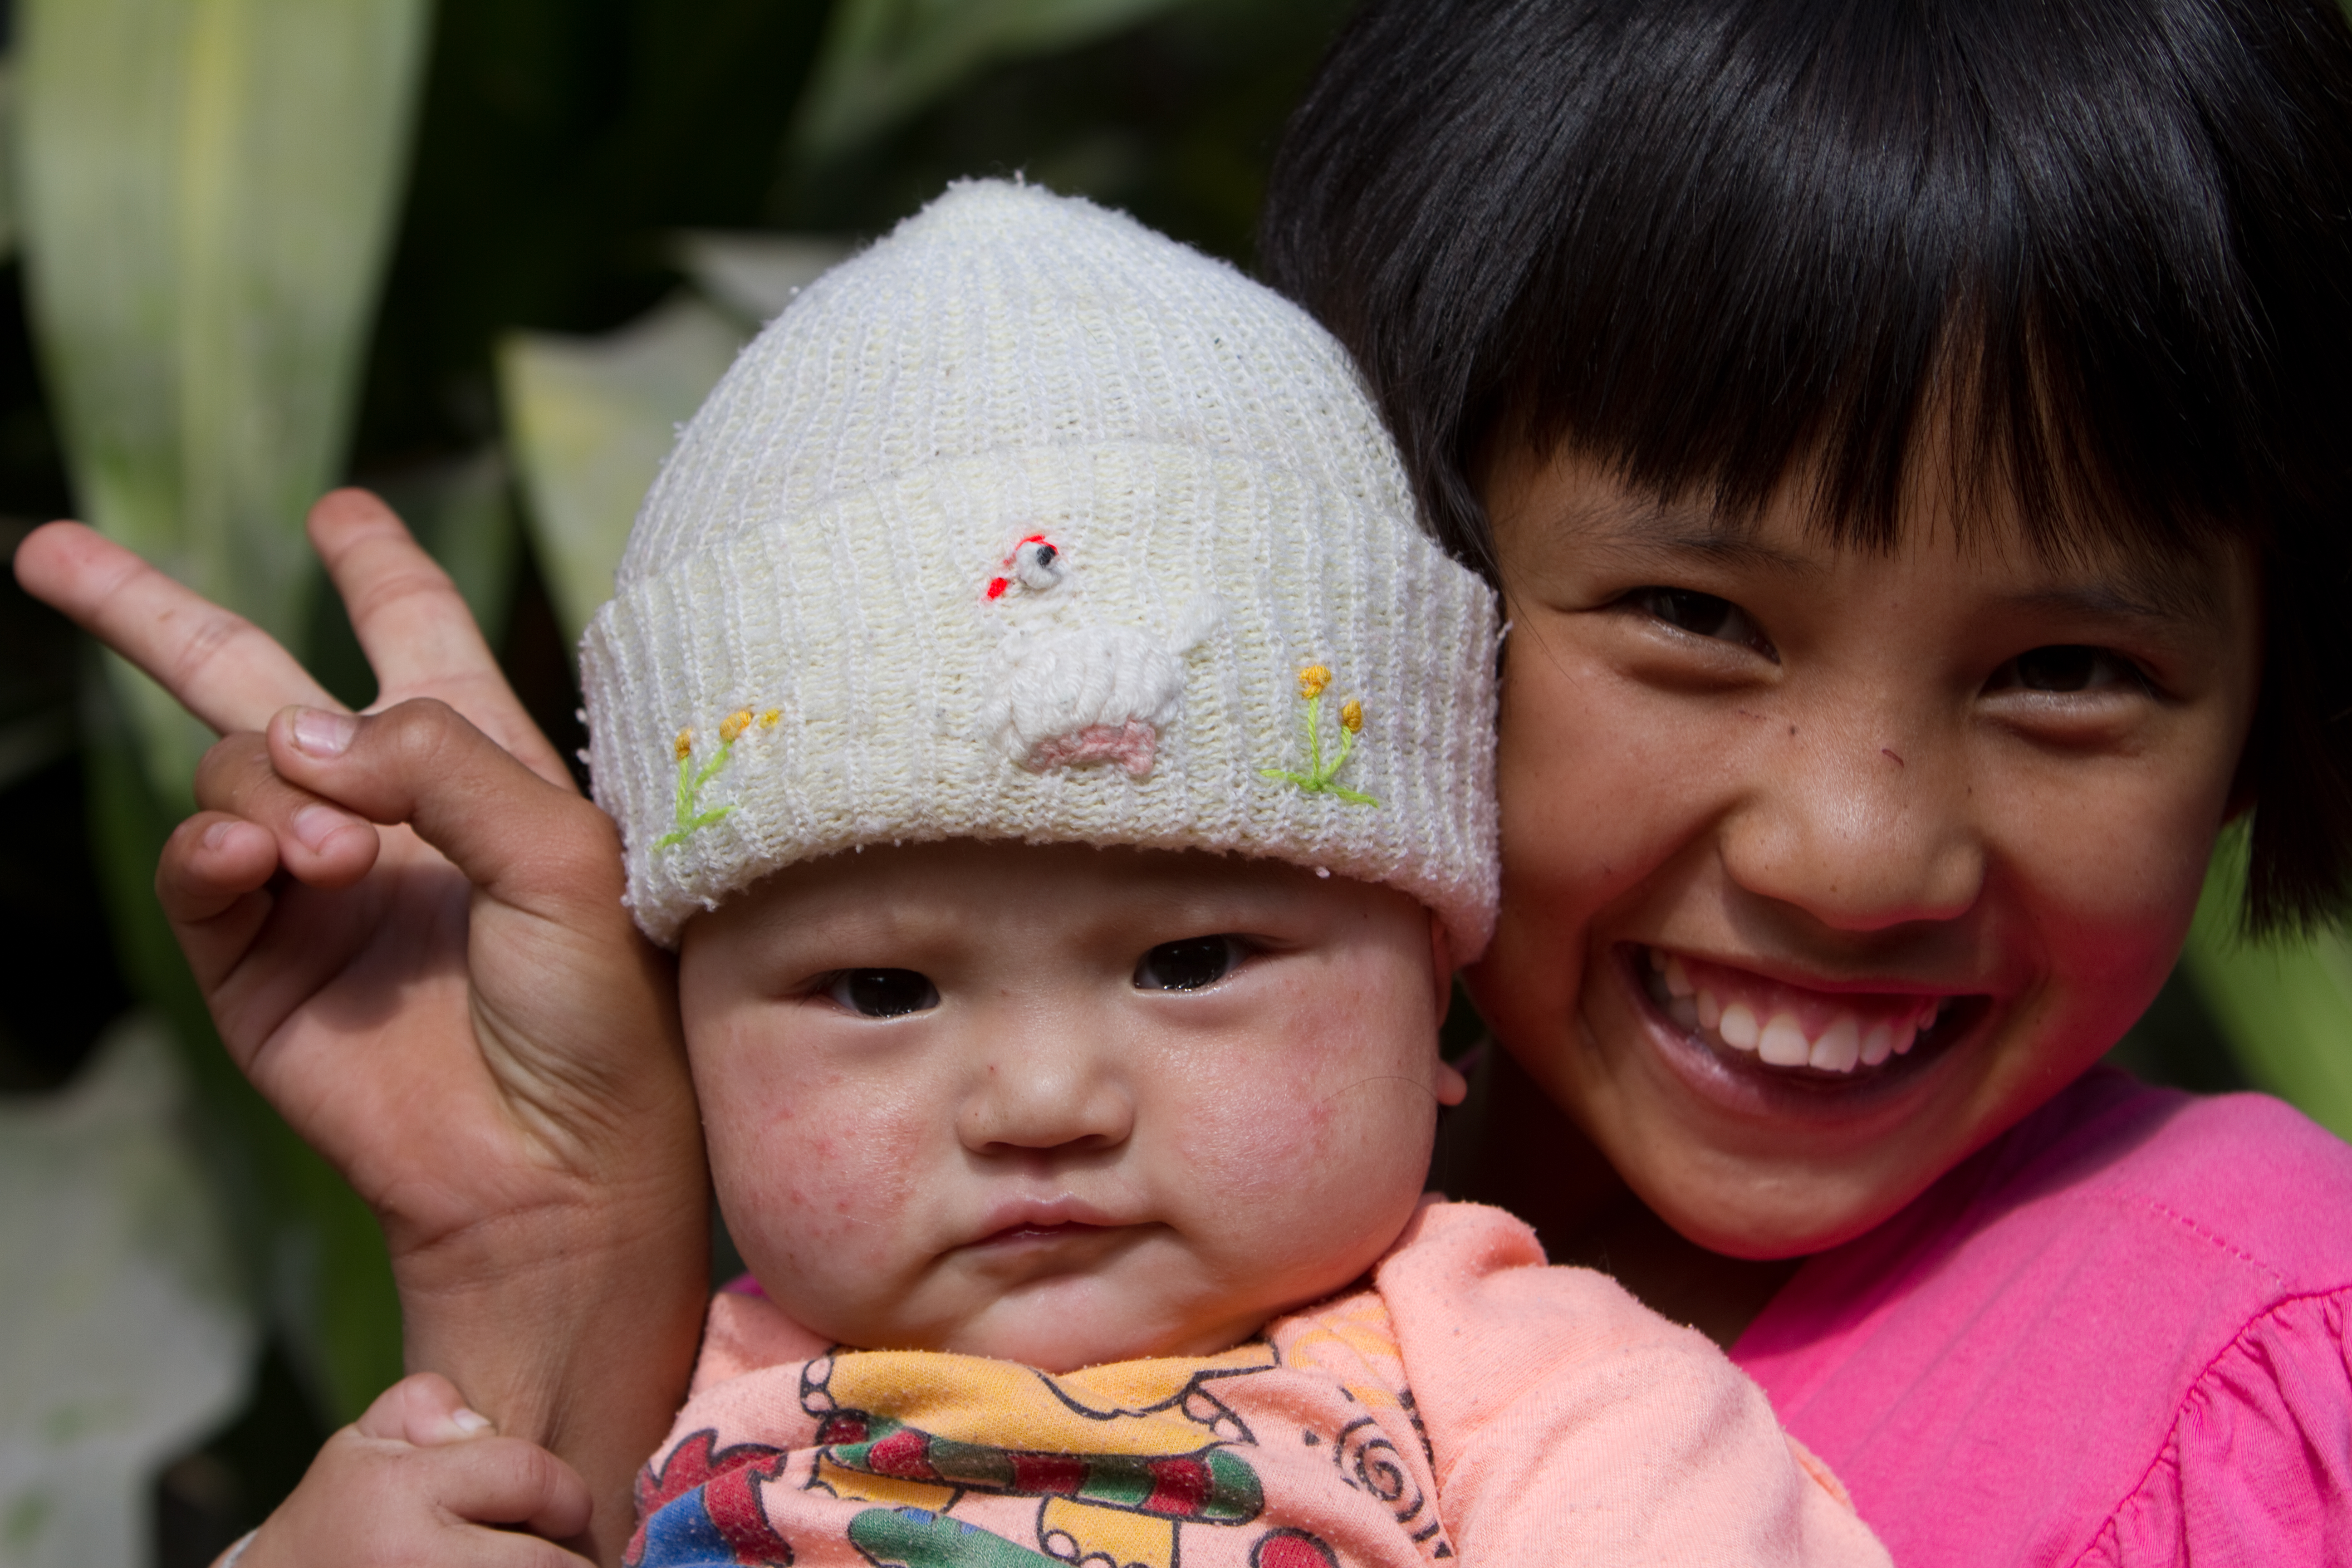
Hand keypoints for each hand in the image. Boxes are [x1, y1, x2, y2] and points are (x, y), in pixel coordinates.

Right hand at [16, 493, 707, 1565]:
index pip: (420, 636)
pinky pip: (200, 862)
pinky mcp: (252, 958)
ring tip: (340, 855)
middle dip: (151, 612)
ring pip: (229, 765)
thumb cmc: (602, 1007)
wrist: (558, 1163)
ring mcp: (309, 883)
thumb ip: (443, 761)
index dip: (380, 571)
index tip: (341, 511)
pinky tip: (261, 856)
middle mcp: (385, 810)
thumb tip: (302, 731)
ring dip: (270, 786)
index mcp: (481, 765)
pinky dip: (217, 843)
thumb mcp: (567, 856)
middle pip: (250, 676)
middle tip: (51, 551)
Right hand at [235, 1372, 592, 1567]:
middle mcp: (413, 1558)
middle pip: (547, 1562)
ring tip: (526, 1567)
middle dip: (565, 1558)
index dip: (565, 1491)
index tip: (563, 1507)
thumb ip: (427, 1405)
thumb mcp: (362, 1443)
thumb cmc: (337, 1517)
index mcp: (403, 1491)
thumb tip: (482, 1427)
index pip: (530, 1476)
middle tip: (551, 1554)